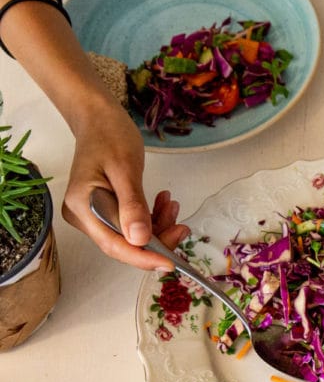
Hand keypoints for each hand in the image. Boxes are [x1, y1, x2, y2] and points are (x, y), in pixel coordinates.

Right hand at [61, 102, 188, 270]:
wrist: (98, 118)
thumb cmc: (109, 135)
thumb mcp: (125, 169)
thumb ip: (132, 205)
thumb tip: (140, 239)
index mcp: (82, 207)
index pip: (114, 245)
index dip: (144, 258)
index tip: (171, 262)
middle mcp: (84, 217)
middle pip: (125, 245)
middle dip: (157, 240)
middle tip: (182, 226)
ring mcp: (94, 216)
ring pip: (133, 237)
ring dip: (158, 227)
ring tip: (172, 205)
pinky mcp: (106, 212)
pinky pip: (133, 226)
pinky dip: (152, 218)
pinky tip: (164, 203)